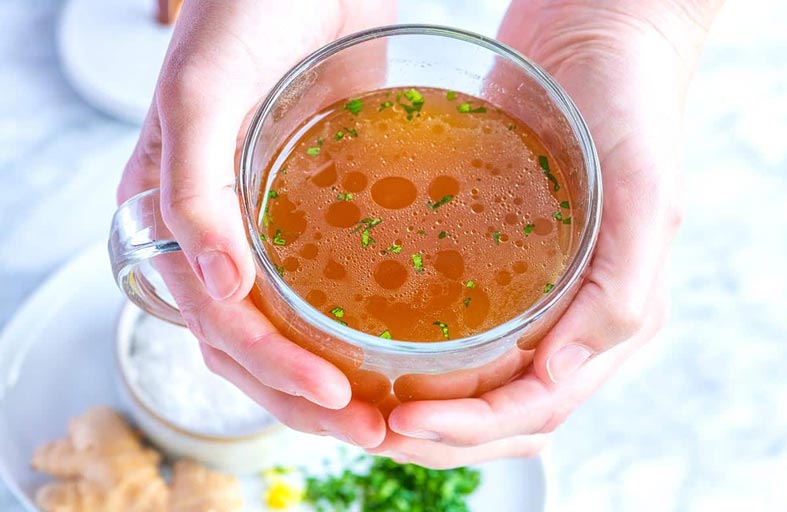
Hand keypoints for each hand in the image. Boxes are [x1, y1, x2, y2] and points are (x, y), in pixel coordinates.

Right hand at [118, 0, 394, 447]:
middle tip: (372, 429)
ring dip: (329, 376)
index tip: (335, 396)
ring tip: (384, 412)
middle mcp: (215, 233)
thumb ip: (190, 184)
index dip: (271, 368)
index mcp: (173, 218)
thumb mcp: (200, 91)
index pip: (217, 321)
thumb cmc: (239, 10)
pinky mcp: (310, 209)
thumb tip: (215, 286)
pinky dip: (348, 325)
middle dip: (306, 395)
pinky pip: (322, 282)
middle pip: (252, 343)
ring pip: (286, 327)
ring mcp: (263, 225)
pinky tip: (389, 350)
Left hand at [371, 0, 721, 467]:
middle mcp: (573, 314)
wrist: (595, 34)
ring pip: (478, 377)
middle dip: (441, 432)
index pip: (539, 406)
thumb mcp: (645, 192)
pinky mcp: (496, 254)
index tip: (404, 423)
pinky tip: (372, 343)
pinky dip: (419, 348)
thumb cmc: (631, 103)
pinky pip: (459, 320)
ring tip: (364, 403)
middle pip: (504, 408)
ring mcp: (534, 288)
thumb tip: (557, 380)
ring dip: (426, 403)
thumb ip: (620, 293)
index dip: (473, 429)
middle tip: (372, 426)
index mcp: (613, 316)